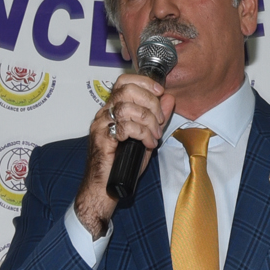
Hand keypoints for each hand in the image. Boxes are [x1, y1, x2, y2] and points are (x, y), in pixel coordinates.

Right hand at [72, 73, 171, 236]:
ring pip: (127, 108)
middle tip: (159, 121)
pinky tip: (147, 144)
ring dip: (148, 121)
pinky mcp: (101, 139)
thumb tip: (168, 98)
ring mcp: (101, 125)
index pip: (124, 81)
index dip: (144, 82)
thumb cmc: (122, 164)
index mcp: (113, 109)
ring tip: (154, 136)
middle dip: (150, 103)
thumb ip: (157, 117)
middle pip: (127, 90)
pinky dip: (142, 134)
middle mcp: (104, 114)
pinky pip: (125, 128)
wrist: (104, 188)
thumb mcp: (146, 136)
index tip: (160, 92)